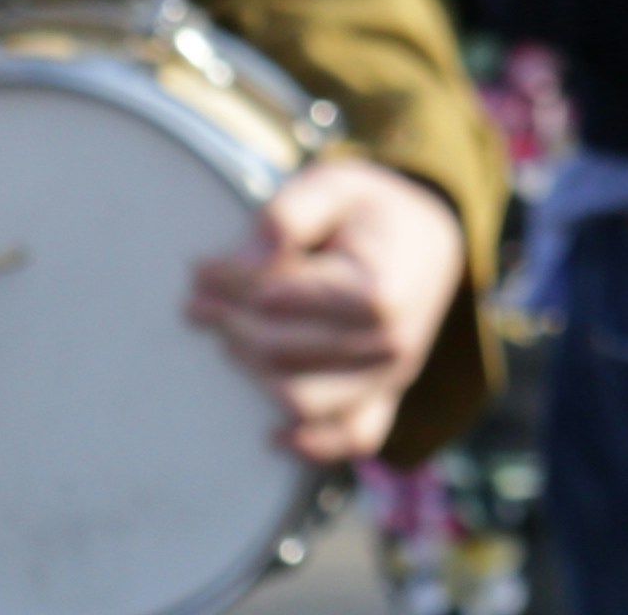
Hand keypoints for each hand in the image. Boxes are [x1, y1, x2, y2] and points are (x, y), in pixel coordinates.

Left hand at [186, 156, 465, 462]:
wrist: (430, 244)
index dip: (231, 283)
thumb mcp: (337, 185)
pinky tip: (270, 433)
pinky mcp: (383, 401)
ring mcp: (390, 378)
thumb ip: (292, 212)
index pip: (282, 299)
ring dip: (251, 370)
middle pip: (280, 351)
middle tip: (197, 300)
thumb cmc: (372, 214)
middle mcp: (393, 343)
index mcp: (383, 290)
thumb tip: (251, 260)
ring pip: (300, 399)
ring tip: (226, 336)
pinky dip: (310, 443)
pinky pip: (350, 438)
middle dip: (229, 323)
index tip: (202, 267)